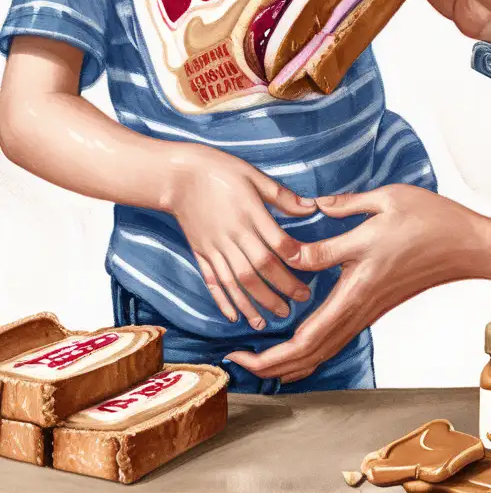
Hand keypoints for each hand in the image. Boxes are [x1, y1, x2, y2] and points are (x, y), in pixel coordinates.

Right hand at [164, 144, 317, 329]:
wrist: (178, 175)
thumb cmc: (220, 171)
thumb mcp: (253, 175)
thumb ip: (281, 195)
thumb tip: (311, 207)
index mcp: (248, 214)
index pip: (276, 245)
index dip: (294, 262)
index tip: (310, 274)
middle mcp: (231, 235)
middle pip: (257, 270)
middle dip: (279, 290)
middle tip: (299, 303)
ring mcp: (214, 246)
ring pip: (235, 282)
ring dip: (253, 304)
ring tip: (269, 322)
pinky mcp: (200, 252)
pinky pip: (211, 280)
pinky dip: (222, 300)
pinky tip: (233, 317)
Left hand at [226, 184, 490, 381]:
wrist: (468, 245)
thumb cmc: (430, 219)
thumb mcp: (385, 202)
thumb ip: (344, 208)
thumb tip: (308, 210)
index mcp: (358, 278)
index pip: (306, 323)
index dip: (269, 339)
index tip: (237, 334)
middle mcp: (360, 302)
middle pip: (310, 351)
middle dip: (270, 364)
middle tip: (236, 361)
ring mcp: (368, 309)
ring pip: (324, 351)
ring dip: (288, 362)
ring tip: (256, 360)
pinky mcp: (374, 308)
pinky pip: (336, 339)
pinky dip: (310, 350)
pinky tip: (293, 344)